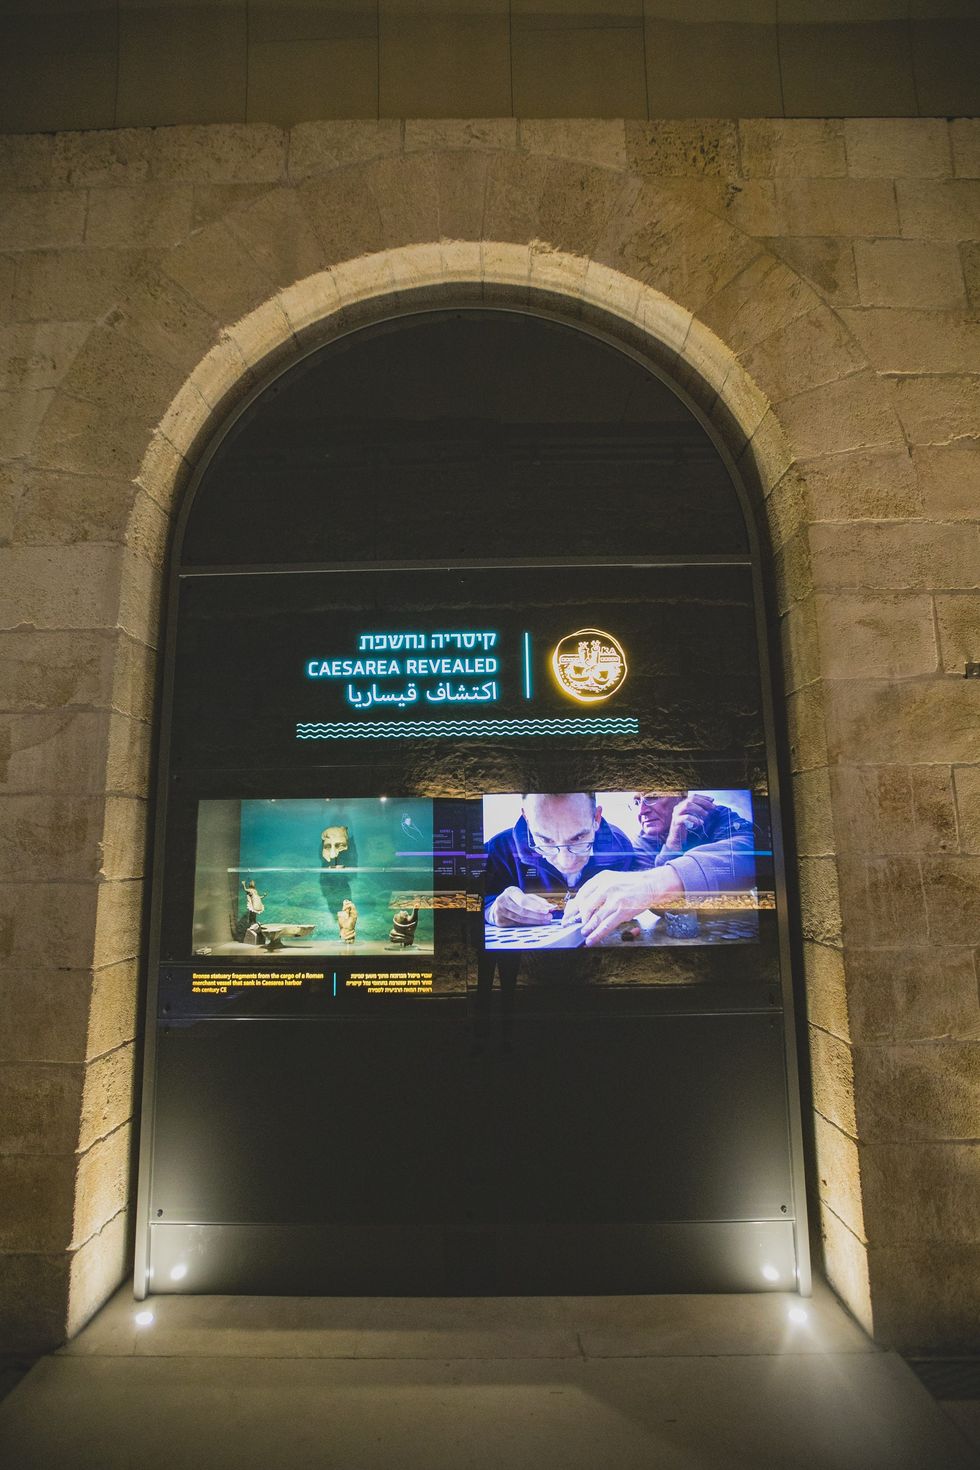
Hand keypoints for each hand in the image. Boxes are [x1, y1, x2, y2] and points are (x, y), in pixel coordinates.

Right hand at [487, 887, 553, 925]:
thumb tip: (550, 907)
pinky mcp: (499, 921)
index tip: (546, 910)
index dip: (536, 907)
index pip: (524, 901)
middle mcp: (503, 900)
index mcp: (510, 892)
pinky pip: (516, 925)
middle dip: (537, 915)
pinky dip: (526, 925)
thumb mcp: (525, 896)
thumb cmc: (515, 900)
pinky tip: (534, 924)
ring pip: (520, 920)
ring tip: (544, 921)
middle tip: (549, 917)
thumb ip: (538, 901)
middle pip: (523, 911)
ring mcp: (499, 911)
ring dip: (534, 921)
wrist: (498, 905)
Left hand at [565, 867, 683, 945]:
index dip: (573, 907)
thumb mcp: (612, 880)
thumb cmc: (632, 884)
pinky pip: (606, 925)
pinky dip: (597, 934)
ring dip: (587, 928)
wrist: (652, 884)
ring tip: (583, 934)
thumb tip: (581, 905)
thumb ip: (598, 890)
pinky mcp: (623, 910)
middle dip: (577, 919)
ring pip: (595, 918)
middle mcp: (606, 887)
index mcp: (601, 878)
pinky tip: (591, 939)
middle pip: (585, 906)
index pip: (581, 894)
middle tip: (572, 926)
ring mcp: (615, 899)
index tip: (568, 916)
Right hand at [664, 794, 714, 850]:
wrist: (677, 840)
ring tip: (706, 815)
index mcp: (682, 805)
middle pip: (691, 800)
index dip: (703, 797)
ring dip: (699, 809)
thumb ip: (699, 810)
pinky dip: (694, 819)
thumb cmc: (685, 828)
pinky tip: (700, 823)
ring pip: (687, 806)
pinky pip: (685, 817)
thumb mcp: (693, 816)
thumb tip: (711, 803)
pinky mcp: (676, 822)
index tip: (712, 800)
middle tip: (712, 808)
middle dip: (703, 803)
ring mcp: (676, 814)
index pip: (693, 797)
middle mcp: (678, 807)